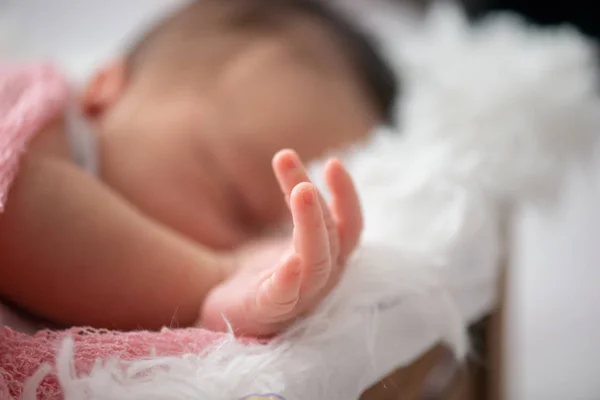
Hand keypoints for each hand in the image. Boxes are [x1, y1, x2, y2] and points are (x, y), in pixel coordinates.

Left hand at [200, 149, 361, 335]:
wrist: (226, 305)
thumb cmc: (263, 268)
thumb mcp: (285, 233)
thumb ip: (297, 205)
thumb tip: (291, 157)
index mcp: (328, 257)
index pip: (348, 225)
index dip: (346, 195)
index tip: (333, 162)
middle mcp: (321, 277)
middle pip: (331, 236)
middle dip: (316, 199)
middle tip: (288, 160)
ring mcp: (298, 296)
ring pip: (316, 262)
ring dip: (311, 224)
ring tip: (301, 188)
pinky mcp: (268, 311)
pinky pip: (285, 297)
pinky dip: (290, 280)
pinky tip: (289, 262)